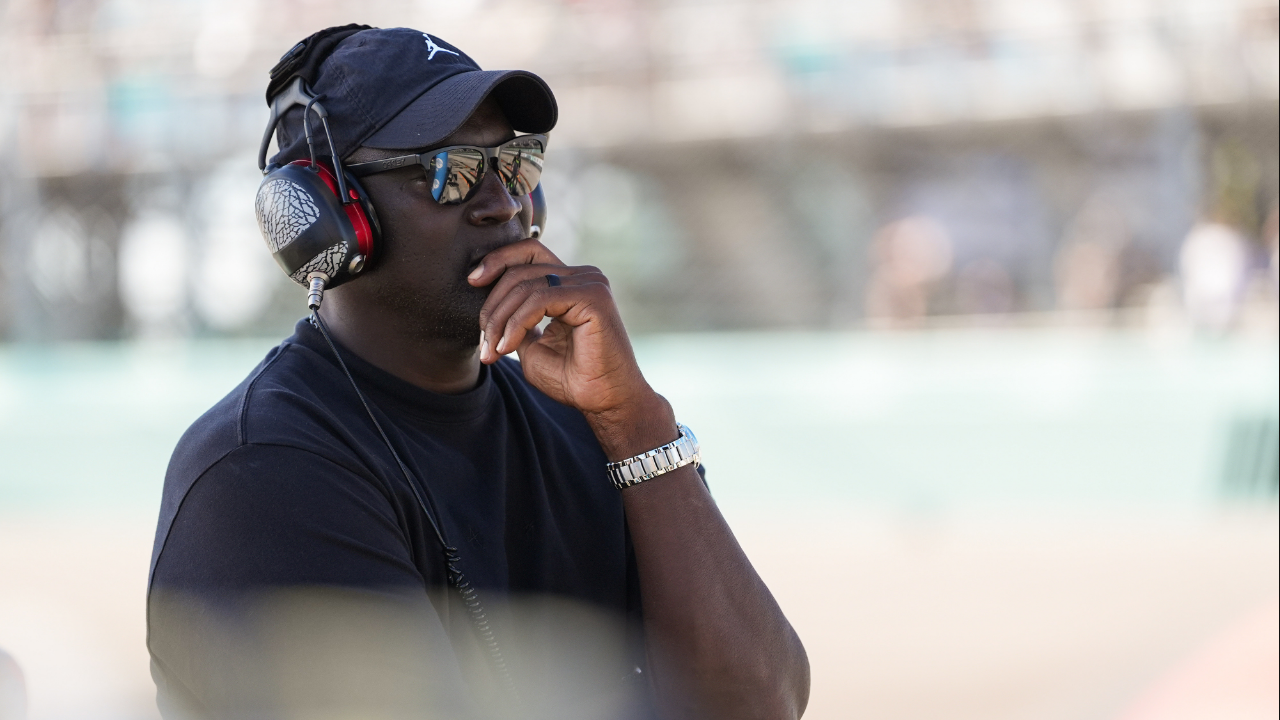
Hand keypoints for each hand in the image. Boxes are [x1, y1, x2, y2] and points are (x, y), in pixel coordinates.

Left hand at [469, 239, 674, 453]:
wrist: (603, 402)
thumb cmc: (573, 378)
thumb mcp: (531, 345)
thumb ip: (516, 320)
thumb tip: (490, 306)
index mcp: (570, 282)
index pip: (528, 252)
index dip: (498, 260)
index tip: (472, 281)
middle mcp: (583, 276)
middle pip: (521, 268)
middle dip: (493, 304)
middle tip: (484, 341)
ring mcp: (590, 283)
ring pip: (527, 284)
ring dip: (501, 319)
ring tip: (493, 350)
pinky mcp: (593, 297)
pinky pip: (540, 298)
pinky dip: (517, 323)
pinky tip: (508, 346)